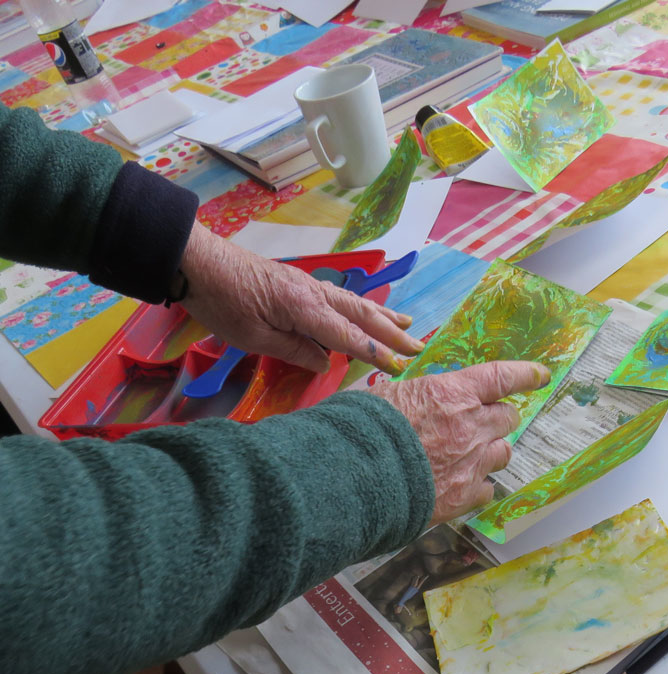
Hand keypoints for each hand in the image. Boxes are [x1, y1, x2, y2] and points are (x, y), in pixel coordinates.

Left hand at [179, 221, 422, 374]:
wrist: (197, 261)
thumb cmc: (221, 302)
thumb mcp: (253, 337)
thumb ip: (294, 350)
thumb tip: (326, 363)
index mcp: (305, 309)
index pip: (349, 336)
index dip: (375, 353)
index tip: (399, 367)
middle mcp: (315, 294)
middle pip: (363, 315)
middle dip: (392, 333)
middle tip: (419, 347)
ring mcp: (309, 286)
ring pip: (356, 302)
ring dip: (384, 315)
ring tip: (408, 324)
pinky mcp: (301, 284)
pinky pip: (342, 298)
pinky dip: (364, 308)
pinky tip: (369, 313)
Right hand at [371, 361, 550, 524]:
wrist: (356, 479)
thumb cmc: (363, 430)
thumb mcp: (388, 396)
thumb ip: (418, 398)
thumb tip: (419, 402)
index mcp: (453, 393)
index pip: (502, 377)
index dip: (526, 375)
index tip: (540, 376)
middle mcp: (471, 425)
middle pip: (508, 417)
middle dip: (499, 418)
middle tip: (484, 423)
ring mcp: (472, 462)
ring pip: (504, 453)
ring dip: (492, 451)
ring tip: (470, 456)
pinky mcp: (464, 495)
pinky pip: (487, 488)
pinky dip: (478, 486)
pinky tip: (461, 486)